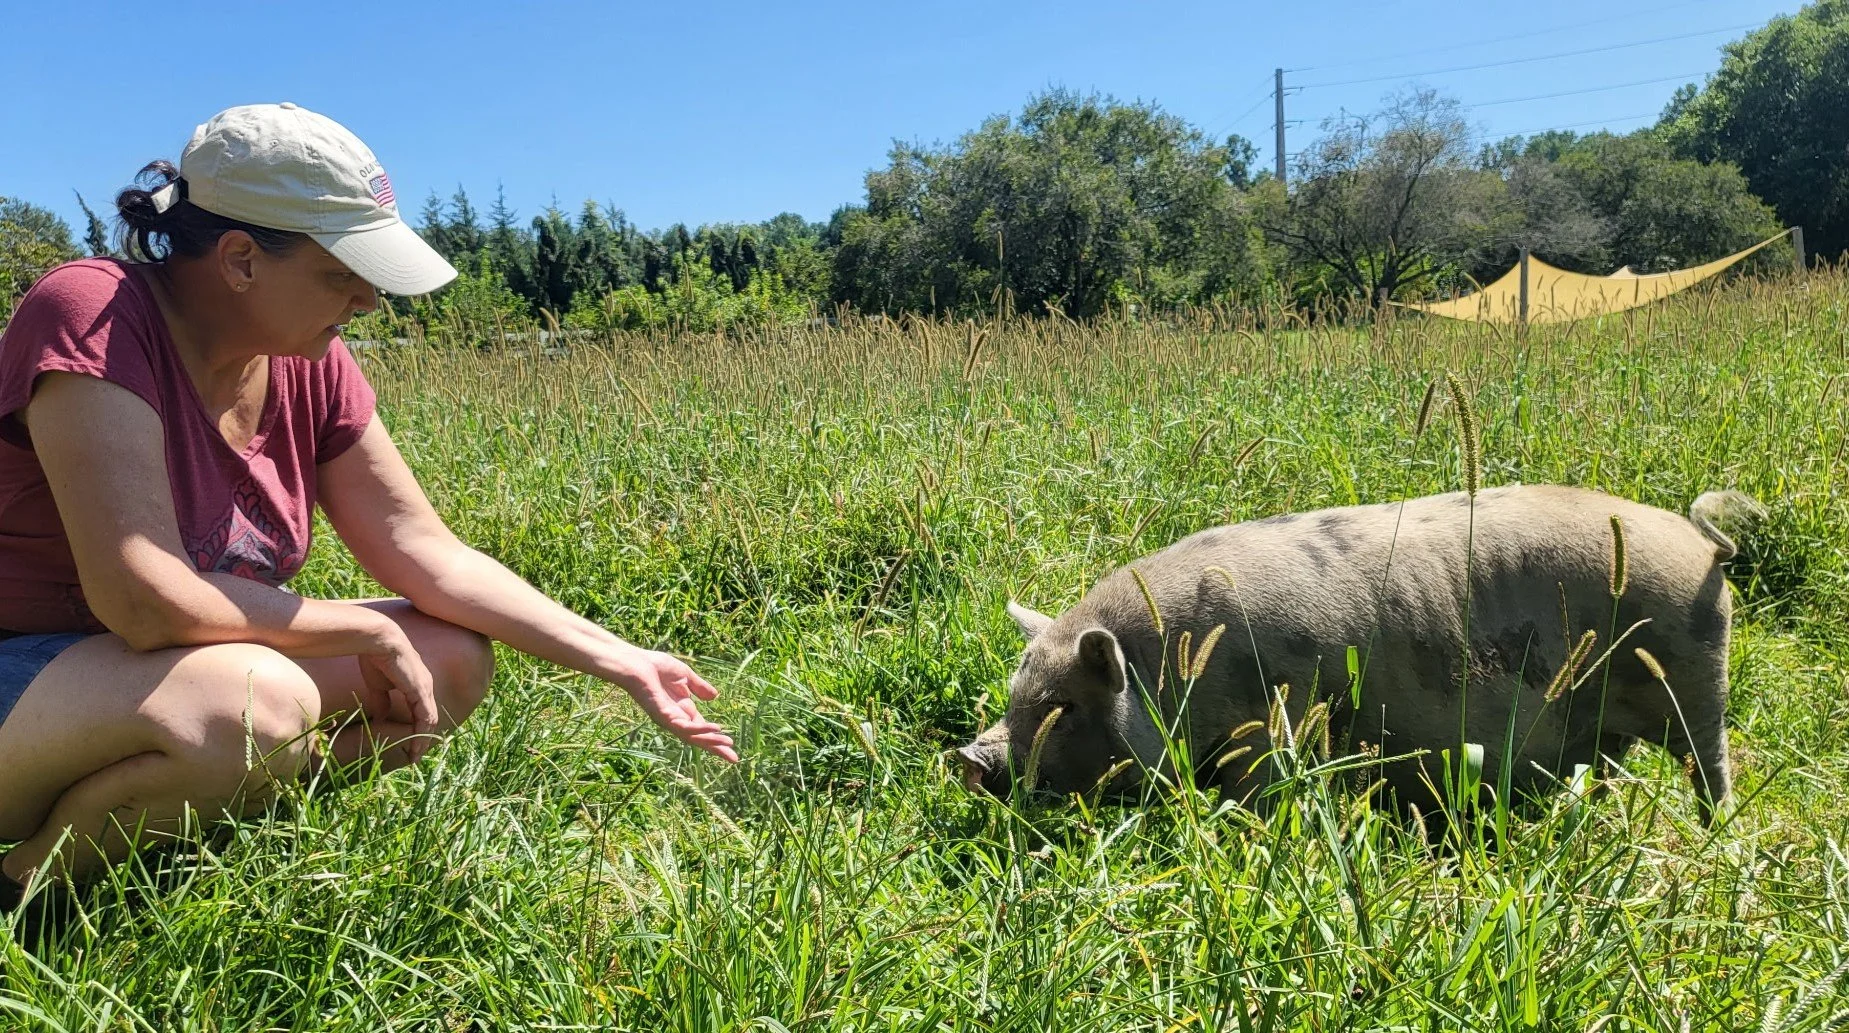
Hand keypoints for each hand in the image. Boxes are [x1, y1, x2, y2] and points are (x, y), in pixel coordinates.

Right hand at [356, 626, 439, 762]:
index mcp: (417, 683)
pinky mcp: (420, 691)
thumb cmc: (376, 657)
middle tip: (415, 755)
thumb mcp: (379, 685)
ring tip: (415, 756)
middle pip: (428, 717)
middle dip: (423, 738)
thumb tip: (381, 717)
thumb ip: (382, 701)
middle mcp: (426, 686)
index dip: (417, 728)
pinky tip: (416, 745)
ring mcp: (425, 688)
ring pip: (429, 720)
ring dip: (423, 739)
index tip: (410, 744)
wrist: (378, 641)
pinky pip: (425, 717)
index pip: (422, 710)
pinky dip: (421, 733)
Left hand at [608, 645, 739, 762]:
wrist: (635, 662)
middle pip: (698, 737)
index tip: (732, 745)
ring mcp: (669, 719)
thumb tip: (715, 696)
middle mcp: (675, 718)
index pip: (701, 727)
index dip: (716, 736)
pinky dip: (700, 729)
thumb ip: (699, 687)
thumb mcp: (685, 675)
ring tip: (727, 743)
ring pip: (692, 736)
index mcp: (681, 709)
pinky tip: (714, 728)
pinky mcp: (663, 715)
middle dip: (715, 747)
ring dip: (711, 740)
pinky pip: (684, 726)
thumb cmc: (655, 666)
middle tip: (734, 759)